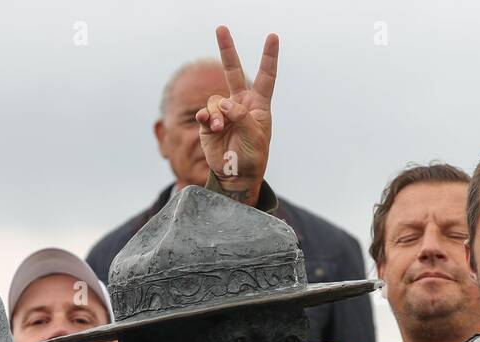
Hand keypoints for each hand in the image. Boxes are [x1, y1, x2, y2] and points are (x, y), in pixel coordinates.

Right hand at [195, 25, 276, 204]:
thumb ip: (242, 117)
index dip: (268, 56)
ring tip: (221, 128)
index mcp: (258, 105)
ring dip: (218, 114)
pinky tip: (212, 126)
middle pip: (232, 71)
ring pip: (216, 100)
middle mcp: (240, 104)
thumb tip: (224, 104)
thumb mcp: (255, 136)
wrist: (235, 174)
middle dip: (227, 49)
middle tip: (221, 28)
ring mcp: (224, 112)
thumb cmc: (252, 157)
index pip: (265, 76)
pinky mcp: (210, 123)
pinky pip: (206, 113)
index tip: (272, 36)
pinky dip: (208, 118)